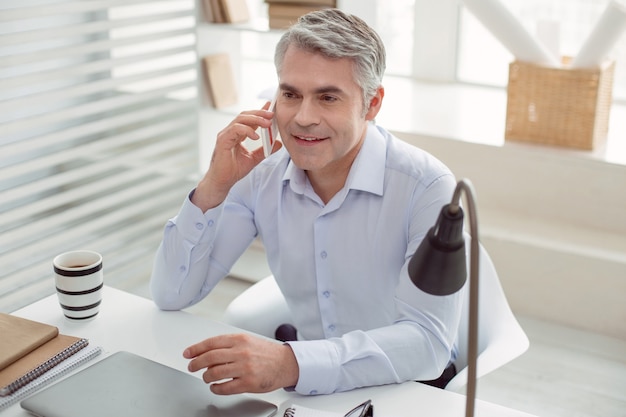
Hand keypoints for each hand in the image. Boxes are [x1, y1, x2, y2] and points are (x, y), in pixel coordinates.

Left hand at [183, 333, 298, 394]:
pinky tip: (215, 387)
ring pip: (214, 373)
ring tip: (206, 378)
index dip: (196, 349)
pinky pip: (225, 387)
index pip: (211, 343)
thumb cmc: (267, 353)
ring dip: (206, 377)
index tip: (188, 353)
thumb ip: (229, 345)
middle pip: (209, 358)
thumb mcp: (248, 341)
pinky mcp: (248, 382)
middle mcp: (241, 352)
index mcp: (239, 339)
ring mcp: (244, 368)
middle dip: (196, 363)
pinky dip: (216, 388)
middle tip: (192, 367)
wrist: (286, 363)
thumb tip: (208, 353)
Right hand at [192, 105, 281, 210]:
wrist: (222, 182)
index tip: (271, 107)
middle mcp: (230, 132)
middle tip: (272, 114)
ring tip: (267, 124)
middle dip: (259, 113)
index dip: (260, 112)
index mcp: (237, 134)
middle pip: (245, 115)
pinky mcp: (222, 140)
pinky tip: (256, 136)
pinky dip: (247, 130)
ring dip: (255, 119)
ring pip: (240, 119)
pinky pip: (235, 129)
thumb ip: (265, 150)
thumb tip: (277, 143)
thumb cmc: (233, 170)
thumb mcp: (254, 158)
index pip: (249, 119)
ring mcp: (225, 135)